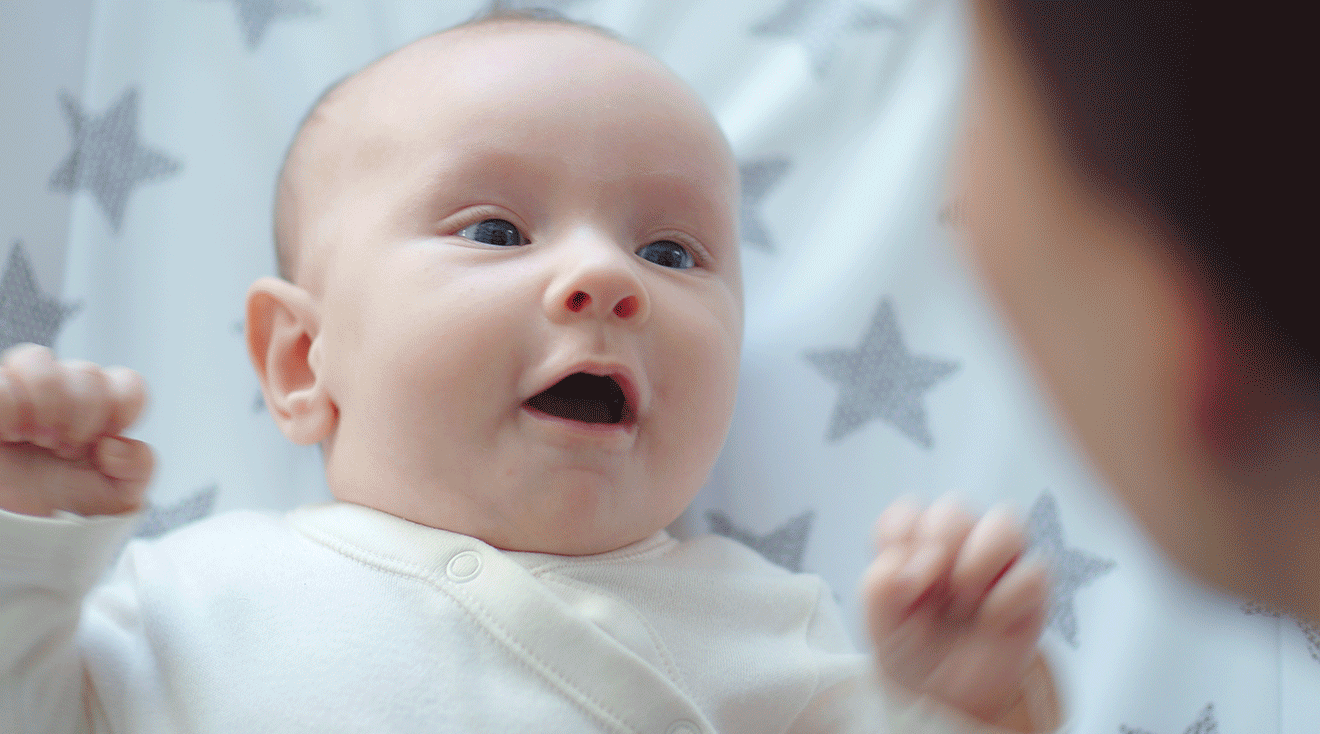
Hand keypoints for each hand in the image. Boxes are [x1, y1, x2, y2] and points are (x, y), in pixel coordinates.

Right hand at [0, 343, 153, 516]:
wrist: (14, 528)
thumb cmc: (60, 504)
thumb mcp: (114, 496)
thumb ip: (138, 468)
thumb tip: (115, 445)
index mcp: (100, 412)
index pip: (126, 382)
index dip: (123, 407)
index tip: (106, 440)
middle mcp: (62, 394)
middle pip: (87, 373)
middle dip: (82, 417)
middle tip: (65, 450)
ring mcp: (21, 391)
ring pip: (38, 359)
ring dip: (45, 404)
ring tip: (37, 438)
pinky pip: (1, 385)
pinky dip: (9, 410)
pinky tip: (9, 434)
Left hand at [862, 494, 1051, 725]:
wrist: (950, 701)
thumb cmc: (914, 654)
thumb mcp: (879, 622)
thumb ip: (880, 582)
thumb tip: (916, 562)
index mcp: (914, 544)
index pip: (907, 512)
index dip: (900, 540)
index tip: (899, 581)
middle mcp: (957, 544)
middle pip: (954, 509)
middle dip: (938, 549)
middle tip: (932, 592)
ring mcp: (998, 563)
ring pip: (1005, 521)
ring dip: (978, 560)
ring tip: (964, 598)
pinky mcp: (1031, 590)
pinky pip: (1034, 571)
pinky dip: (1008, 598)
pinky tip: (990, 621)